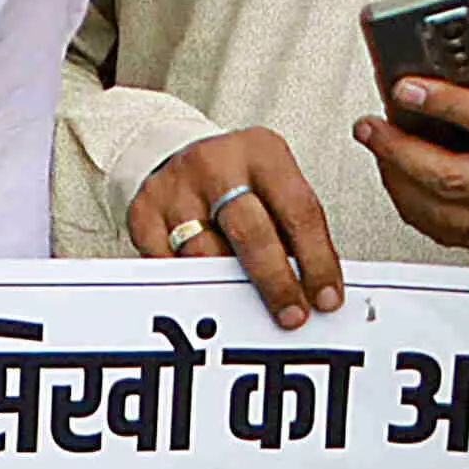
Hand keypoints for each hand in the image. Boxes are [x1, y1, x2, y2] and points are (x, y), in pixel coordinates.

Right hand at [127, 131, 345, 329]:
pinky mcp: (143, 210)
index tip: (325, 298)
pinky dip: (189, 282)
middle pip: (250, 233)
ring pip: (205, 254)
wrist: (182, 156)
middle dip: (275, 282)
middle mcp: (216, 164)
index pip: (298, 211)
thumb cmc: (242, 183)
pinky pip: (168, 264)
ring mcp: (175, 186)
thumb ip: (294, 230)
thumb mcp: (277, 187)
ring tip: (247, 306)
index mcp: (261, 152)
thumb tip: (314, 289)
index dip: (317, 260)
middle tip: (291, 316)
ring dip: (229, 287)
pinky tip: (205, 288)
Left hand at [360, 32, 468, 256]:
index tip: (408, 85)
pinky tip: (400, 184)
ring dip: (402, 183)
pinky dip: (420, 212)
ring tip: (378, 149)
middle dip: (403, 150)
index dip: (449, 104)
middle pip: (459, 179)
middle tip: (372, 124)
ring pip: (450, 214)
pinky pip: (458, 235)